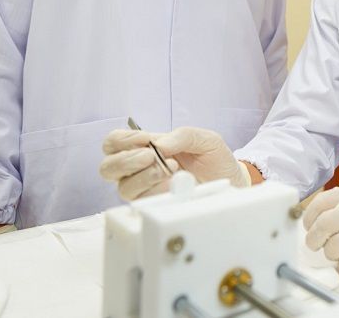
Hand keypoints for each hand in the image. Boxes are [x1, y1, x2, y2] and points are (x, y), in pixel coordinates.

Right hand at [99, 127, 250, 200]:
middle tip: (151, 155)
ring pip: (121, 185)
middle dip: (125, 159)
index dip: (122, 140)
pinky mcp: (155, 203)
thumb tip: (159, 144)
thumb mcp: (204, 139)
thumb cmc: (214, 158)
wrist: (230, 180)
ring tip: (168, 167)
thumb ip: (182, 135)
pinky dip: (152, 187)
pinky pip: (139, 200)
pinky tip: (171, 180)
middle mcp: (141, 167)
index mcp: (147, 146)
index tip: (145, 139)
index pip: (115, 142)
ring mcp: (146, 187)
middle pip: (108, 166)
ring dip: (141, 174)